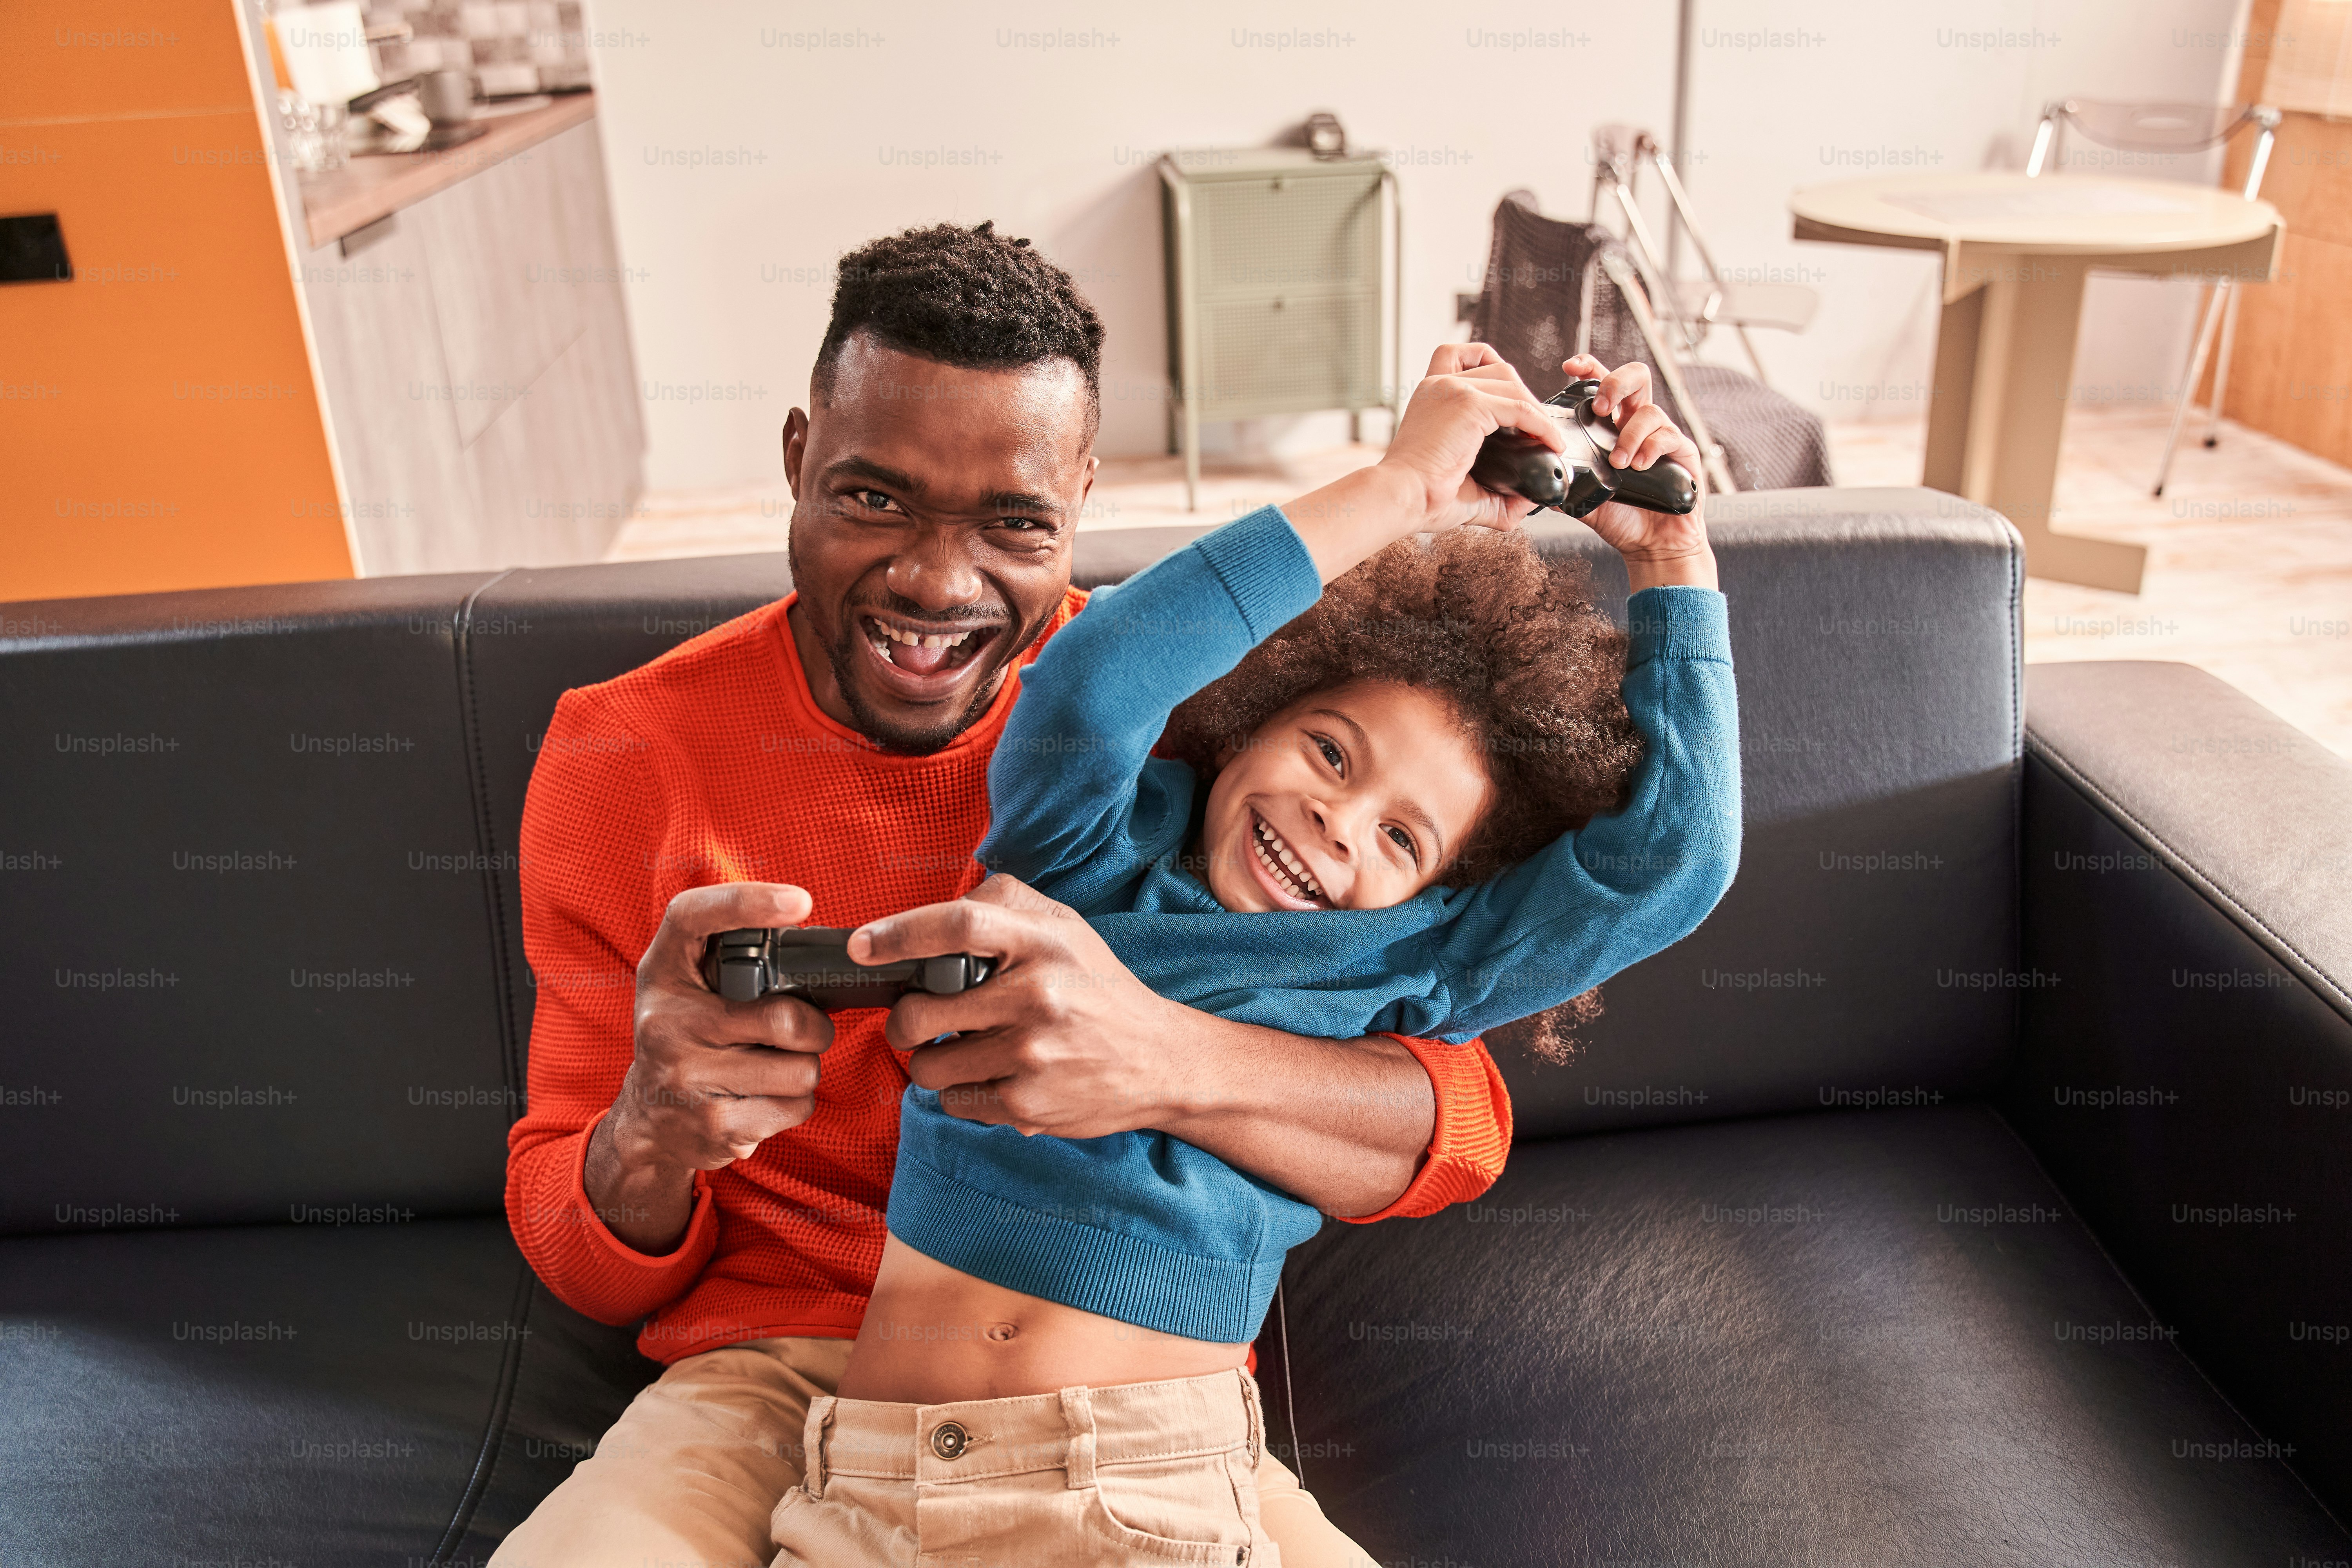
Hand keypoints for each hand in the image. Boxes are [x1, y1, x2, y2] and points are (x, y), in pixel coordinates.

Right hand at [609, 882, 835, 1172]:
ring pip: (801, 1068)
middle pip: (785, 1017)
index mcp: (662, 974)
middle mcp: (666, 1021)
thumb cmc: (687, 1040)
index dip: (747, 901)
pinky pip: (795, 1107)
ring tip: (773, 1067)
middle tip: (798, 1032)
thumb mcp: (688, 988)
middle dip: (813, 1028)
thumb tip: (810, 941)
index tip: (800, 901)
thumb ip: (732, 958)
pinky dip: (793, 1103)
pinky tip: (761, 1099)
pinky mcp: (714, 1126)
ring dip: (803, 1069)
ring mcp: (686, 1076)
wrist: (648, 1123)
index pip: (691, 916)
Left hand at [851, 874, 1188, 1139]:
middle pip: (922, 1010)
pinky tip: (993, 1076)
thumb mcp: (1065, 928)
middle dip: (904, 1019)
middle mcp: (1037, 996)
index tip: (861, 947)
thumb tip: (938, 913)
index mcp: (1044, 943)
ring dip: (931, 1060)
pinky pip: (954, 1100)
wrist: (1160, 1059)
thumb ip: (1004, 906)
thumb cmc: (1099, 988)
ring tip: (964, 1050)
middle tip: (917, 1018)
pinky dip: (960, 1091)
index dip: (899, 934)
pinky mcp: (1027, 1104)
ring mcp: (1031, 1054)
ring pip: (928, 1065)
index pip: (958, 926)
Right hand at [1378, 341, 1566, 533]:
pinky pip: (1521, 408)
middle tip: (1534, 430)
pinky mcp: (1470, 404)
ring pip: (1512, 383)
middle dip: (1523, 395)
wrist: (1402, 499)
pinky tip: (1551, 444)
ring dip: (1536, 409)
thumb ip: (1495, 487)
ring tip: (1546, 436)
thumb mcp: (1462, 481)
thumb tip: (1530, 498)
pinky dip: (1542, 425)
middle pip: (1498, 368)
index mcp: (1431, 394)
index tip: (1513, 408)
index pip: (1463, 357)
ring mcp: (1454, 390)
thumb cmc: (1422, 496)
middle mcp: (1440, 384)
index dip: (1495, 373)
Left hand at [1560, 354, 1714, 589]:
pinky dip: (1649, 447)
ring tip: (1619, 462)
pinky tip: (1639, 466)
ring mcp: (1662, 435)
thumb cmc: (1619, 518)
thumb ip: (1562, 480)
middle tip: (1598, 409)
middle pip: (1635, 376)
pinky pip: (1668, 435)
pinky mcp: (1683, 453)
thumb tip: (1529, 475)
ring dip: (1629, 434)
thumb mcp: (1582, 497)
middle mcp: (1638, 423)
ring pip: (1649, 409)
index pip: (1602, 383)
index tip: (1569, 366)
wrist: (1650, 547)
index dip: (1589, 367)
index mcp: (1613, 426)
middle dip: (1614, 383)